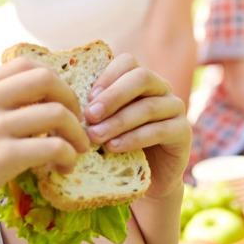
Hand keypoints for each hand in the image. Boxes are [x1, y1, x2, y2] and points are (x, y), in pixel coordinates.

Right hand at [0, 59, 90, 227]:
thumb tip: (28, 108)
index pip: (27, 64)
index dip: (54, 80)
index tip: (61, 102)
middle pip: (48, 79)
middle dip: (72, 100)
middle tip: (77, 123)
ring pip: (56, 113)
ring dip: (76, 133)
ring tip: (77, 150)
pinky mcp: (1, 157)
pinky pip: (52, 147)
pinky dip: (68, 155)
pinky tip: (63, 167)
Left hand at [83, 53, 190, 199]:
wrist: (144, 180)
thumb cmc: (115, 147)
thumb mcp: (101, 123)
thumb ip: (90, 108)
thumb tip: (60, 96)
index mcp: (140, 80)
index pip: (127, 62)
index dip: (107, 77)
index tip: (86, 99)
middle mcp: (160, 88)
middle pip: (141, 77)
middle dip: (112, 96)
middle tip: (89, 116)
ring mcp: (174, 108)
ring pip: (148, 106)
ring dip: (119, 121)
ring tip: (96, 137)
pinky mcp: (183, 132)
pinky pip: (159, 129)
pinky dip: (134, 138)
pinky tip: (114, 147)